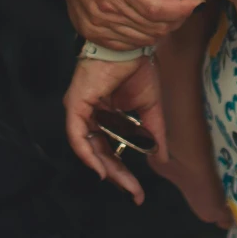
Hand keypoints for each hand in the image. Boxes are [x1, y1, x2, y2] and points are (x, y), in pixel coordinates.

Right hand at [52, 0, 203, 47]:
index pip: (158, 9)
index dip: (182, 9)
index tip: (196, 0)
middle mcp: (107, 7)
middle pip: (155, 27)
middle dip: (177, 18)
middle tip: (187, 4)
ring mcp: (98, 23)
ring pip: (144, 38)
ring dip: (162, 28)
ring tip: (171, 12)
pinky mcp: (92, 33)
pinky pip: (128, 44)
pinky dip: (144, 36)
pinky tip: (150, 22)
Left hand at [63, 55, 161, 201]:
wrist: (129, 44)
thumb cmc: (136, 68)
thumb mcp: (149, 108)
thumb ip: (153, 134)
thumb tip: (161, 160)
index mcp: (105, 114)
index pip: (111, 149)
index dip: (124, 171)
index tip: (137, 192)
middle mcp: (89, 115)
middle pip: (100, 153)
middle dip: (118, 175)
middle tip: (134, 193)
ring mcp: (80, 110)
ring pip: (88, 148)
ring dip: (106, 169)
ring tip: (124, 184)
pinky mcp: (74, 105)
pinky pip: (77, 136)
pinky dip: (88, 154)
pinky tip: (101, 170)